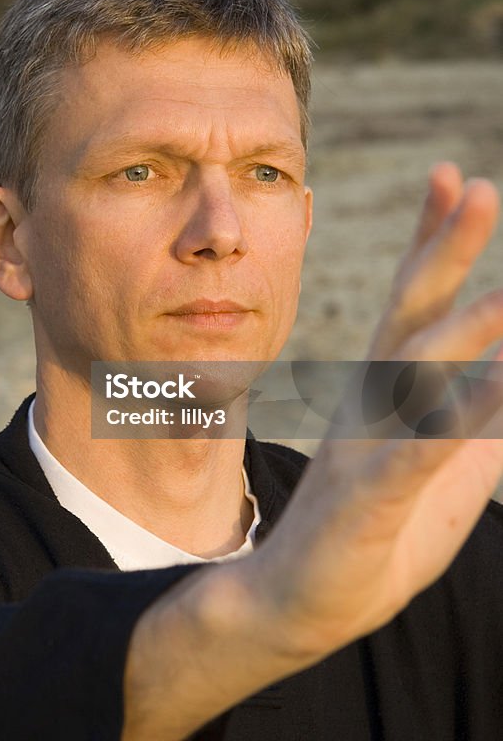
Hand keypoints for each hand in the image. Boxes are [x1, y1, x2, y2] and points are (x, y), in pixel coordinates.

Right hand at [250, 162, 502, 660]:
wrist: (297, 599)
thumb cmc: (373, 531)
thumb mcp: (443, 468)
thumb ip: (481, 422)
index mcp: (386, 389)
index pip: (410, 299)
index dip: (432, 239)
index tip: (454, 178)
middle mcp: (372, 402)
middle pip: (410, 312)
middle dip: (443, 249)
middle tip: (479, 187)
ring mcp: (367, 445)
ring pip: (415, 376)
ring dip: (463, 331)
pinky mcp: (370, 499)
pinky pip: (418, 454)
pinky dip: (460, 420)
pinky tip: (500, 386)